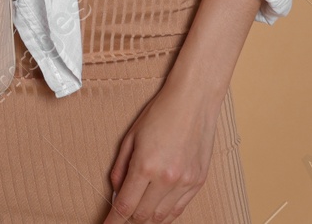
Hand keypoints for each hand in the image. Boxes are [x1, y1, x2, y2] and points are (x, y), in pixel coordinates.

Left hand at [102, 82, 221, 222]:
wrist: (194, 100)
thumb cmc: (161, 112)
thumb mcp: (131, 136)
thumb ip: (121, 167)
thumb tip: (117, 190)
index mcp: (145, 165)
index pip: (125, 206)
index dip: (113, 220)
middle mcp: (167, 178)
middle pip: (143, 217)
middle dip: (129, 220)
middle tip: (122, 215)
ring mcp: (185, 182)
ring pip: (162, 217)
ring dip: (147, 219)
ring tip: (138, 214)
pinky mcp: (198, 182)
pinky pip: (180, 209)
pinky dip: (166, 214)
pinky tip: (157, 209)